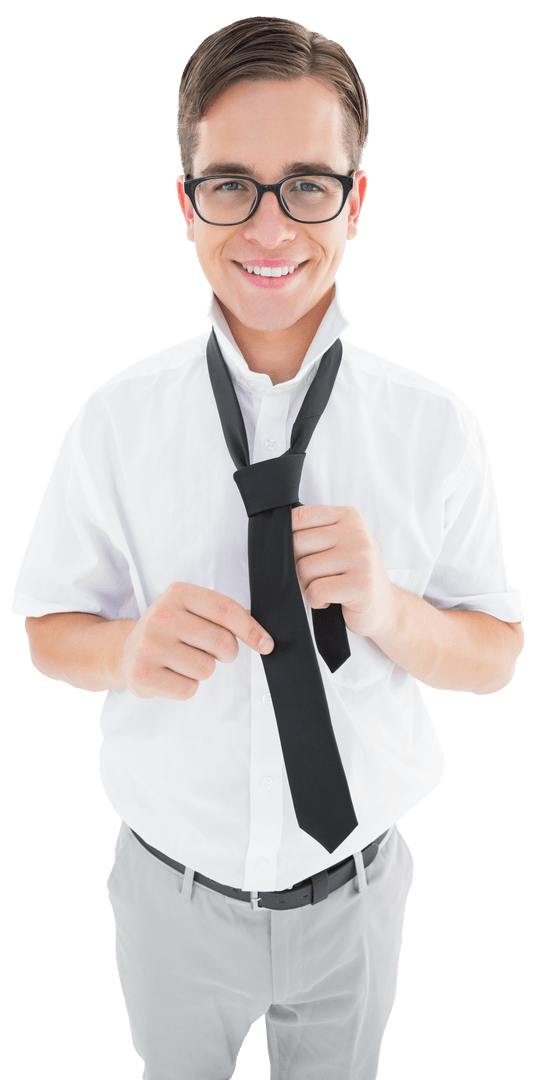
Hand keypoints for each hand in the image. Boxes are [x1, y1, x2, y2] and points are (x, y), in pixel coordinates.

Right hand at [121, 582, 273, 700]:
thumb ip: (224, 616)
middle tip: (211, 652)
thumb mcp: (192, 610)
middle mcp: (161, 616)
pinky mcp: (142, 674)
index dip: (251, 630)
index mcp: (178, 593)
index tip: (265, 644)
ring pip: (206, 668)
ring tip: (184, 660)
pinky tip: (171, 674)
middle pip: (221, 641)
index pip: (226, 610)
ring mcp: (149, 645)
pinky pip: (188, 689)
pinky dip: (187, 686)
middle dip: (227, 653)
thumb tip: (262, 637)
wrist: (126, 651)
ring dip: (203, 669)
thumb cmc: (168, 631)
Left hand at [291, 505, 394, 637]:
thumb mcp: (337, 545)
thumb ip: (312, 534)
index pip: (298, 517)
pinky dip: (315, 601)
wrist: (383, 608)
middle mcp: (357, 533)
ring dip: (306, 587)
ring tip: (325, 589)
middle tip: (314, 578)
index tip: (302, 556)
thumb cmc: (352, 576)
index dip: (288, 541)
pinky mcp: (362, 585)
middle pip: (297, 544)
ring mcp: (362, 558)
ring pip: (304, 570)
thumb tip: (272, 538)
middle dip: (297, 568)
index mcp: (348, 517)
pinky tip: (329, 601)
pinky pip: (316, 591)